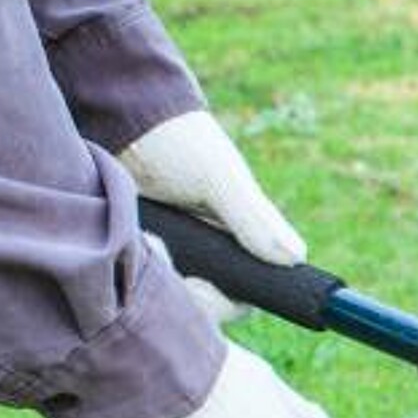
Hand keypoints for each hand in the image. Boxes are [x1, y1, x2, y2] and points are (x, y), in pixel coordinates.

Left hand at [120, 110, 305, 322]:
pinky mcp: (133, 248)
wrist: (122, 114)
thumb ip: (254, 219)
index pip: (239, 298)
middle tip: (160, 251)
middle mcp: (205, 253)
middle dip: (179, 286)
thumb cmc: (178, 141)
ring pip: (165, 294)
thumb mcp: (218, 179)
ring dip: (153, 274)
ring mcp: (170, 252)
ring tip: (144, 238)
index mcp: (237, 241)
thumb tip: (295, 258)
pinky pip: (132, 278)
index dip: (219, 302)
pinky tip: (128, 237)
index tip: (197, 285)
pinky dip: (130, 264)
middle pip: (198, 304)